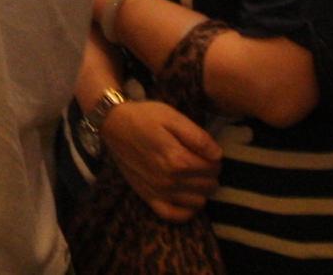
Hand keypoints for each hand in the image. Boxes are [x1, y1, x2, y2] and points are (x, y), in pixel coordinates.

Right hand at [99, 99, 222, 221]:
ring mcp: (158, 191)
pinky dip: (186, 210)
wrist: (114, 124)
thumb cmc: (145, 117)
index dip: (216, 158)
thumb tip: (218, 155)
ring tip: (194, 175)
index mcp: (177, 159)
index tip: (207, 150)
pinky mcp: (148, 197)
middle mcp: (169, 180)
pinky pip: (174, 216)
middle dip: (210, 173)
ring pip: (198, 202)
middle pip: (208, 185)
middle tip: (201, 160)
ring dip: (201, 189)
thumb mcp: (173, 117)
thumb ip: (198, 137)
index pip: (214, 167)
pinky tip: (187, 197)